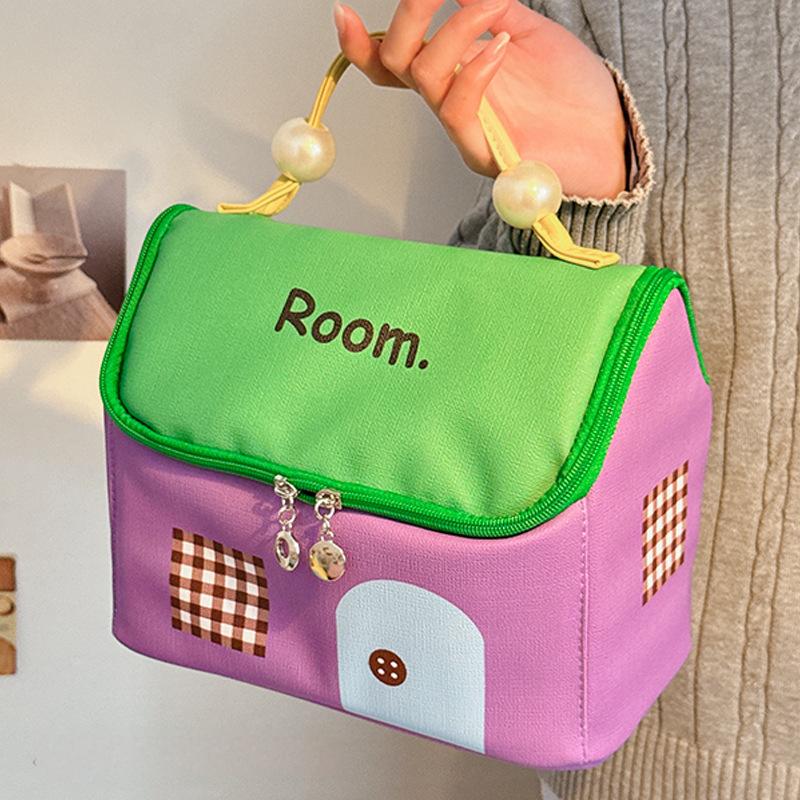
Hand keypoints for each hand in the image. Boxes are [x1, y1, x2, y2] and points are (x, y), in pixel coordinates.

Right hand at [334, 0, 626, 198]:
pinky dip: (475, 68)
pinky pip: (458, 109)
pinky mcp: (483, 152)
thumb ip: (488, 7)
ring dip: (454, 28)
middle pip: (395, 64)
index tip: (344, 12)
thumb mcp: (526, 29)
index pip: (392, 61)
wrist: (609, 136)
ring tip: (494, 4)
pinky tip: (503, 45)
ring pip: (425, 76)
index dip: (362, 42)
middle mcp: (449, 101)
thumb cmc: (572, 89)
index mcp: (452, 73)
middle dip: (409, 14)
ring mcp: (464, 128)